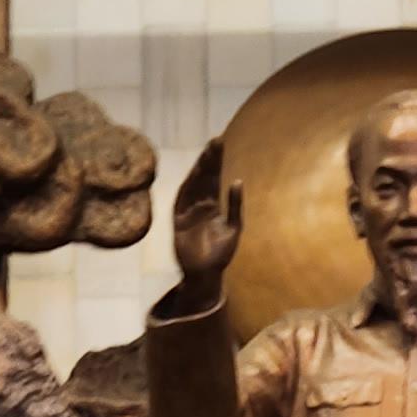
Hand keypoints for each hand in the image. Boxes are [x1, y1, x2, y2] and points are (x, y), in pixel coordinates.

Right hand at [173, 136, 241, 288]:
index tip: (220, 142)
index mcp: (213, 204)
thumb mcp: (234, 228)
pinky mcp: (178, 221)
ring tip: (207, 154)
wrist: (206, 275)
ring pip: (193, 185)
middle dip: (209, 160)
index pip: (215, 178)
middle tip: (215, 141)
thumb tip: (238, 181)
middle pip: (204, 177)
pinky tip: (194, 178)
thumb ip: (236, 206)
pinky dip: (188, 191)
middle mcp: (199, 204)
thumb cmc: (221, 254)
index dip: (216, 160)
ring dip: (199, 170)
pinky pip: (182, 202)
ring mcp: (188, 211)